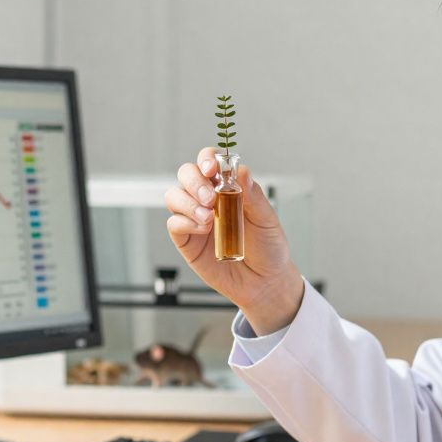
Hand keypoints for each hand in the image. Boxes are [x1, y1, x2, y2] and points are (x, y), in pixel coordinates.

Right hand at [165, 147, 303, 333]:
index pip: (209, 162)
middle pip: (186, 174)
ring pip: (174, 196)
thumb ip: (253, 195)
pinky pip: (174, 223)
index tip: (212, 168)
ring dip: (188, 202)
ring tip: (208, 217)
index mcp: (227, 187)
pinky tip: (204, 230)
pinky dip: (186, 222)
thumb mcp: (267, 219)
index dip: (207, 159)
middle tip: (210, 197)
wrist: (264, 282)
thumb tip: (241, 170)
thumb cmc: (267, 247)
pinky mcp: (186, 240)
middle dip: (194, 181)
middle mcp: (207, 199)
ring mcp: (194, 219)